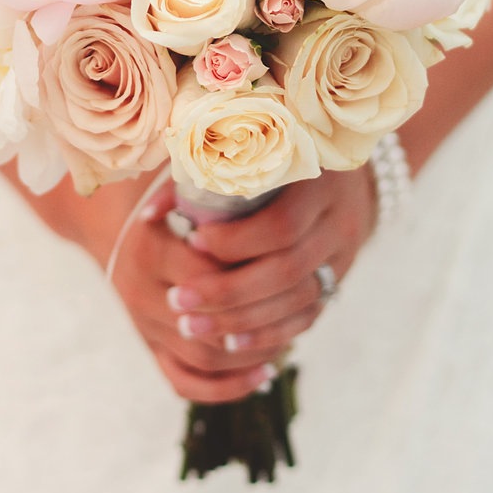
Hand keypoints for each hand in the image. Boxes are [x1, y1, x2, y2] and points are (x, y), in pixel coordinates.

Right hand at [107, 189, 283, 403]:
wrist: (114, 226)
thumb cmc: (160, 199)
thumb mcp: (177, 184)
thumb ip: (208, 186)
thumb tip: (250, 186)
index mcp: (147, 251)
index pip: (207, 276)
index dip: (247, 274)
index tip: (283, 264)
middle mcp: (139, 295)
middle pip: (205, 324)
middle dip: (252, 321)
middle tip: (293, 311)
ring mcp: (144, 327)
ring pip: (201, 358)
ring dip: (247, 355)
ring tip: (287, 340)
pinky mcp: (151, 348)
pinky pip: (185, 382)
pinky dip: (226, 386)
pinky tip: (265, 374)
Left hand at [157, 167, 377, 377]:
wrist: (342, 166)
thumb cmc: (279, 151)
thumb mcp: (249, 152)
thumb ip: (201, 177)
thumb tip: (148, 215)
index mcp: (321, 181)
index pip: (281, 225)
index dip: (234, 241)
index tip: (192, 241)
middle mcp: (340, 220)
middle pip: (286, 271)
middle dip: (227, 292)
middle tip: (178, 300)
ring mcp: (344, 255)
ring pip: (296, 302)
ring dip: (241, 320)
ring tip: (192, 326)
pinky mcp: (338, 280)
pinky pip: (307, 318)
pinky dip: (268, 334)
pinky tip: (230, 342)